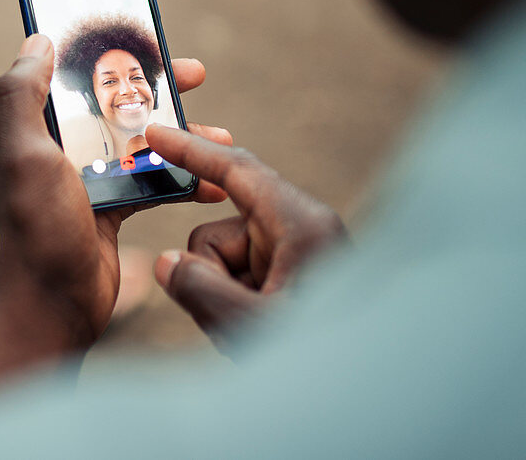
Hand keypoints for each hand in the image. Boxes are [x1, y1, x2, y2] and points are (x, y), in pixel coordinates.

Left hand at [0, 35, 228, 391]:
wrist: (53, 303)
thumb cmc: (36, 227)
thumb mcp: (22, 152)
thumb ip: (21, 94)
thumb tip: (38, 39)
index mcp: (32, 128)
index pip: (70, 74)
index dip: (106, 53)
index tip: (143, 38)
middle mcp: (57, 148)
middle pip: (113, 103)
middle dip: (157, 88)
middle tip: (196, 74)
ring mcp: (86, 178)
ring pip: (140, 141)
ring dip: (180, 136)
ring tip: (221, 136)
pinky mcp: (110, 208)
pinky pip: (152, 182)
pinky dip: (182, 179)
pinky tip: (213, 182)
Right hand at [147, 125, 345, 347]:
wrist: (370, 391)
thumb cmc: (323, 358)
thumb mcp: (251, 326)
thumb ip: (198, 289)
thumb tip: (167, 263)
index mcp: (300, 223)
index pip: (237, 170)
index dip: (191, 150)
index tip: (155, 132)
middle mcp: (298, 230)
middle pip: (218, 233)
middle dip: (209, 274)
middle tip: (228, 318)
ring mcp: (295, 254)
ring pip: (223, 261)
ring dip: (224, 298)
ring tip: (252, 336)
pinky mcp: (292, 275)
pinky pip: (240, 278)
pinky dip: (236, 306)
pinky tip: (258, 334)